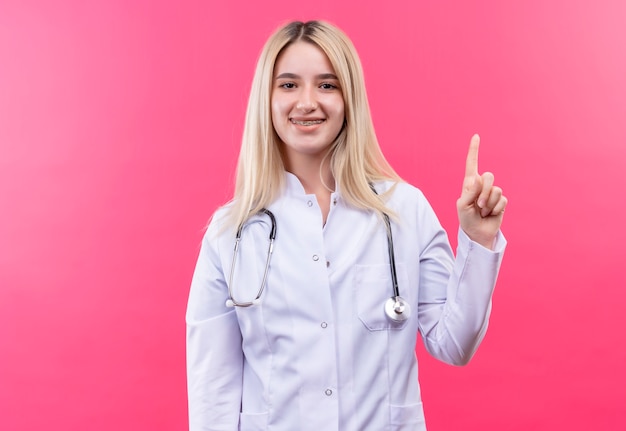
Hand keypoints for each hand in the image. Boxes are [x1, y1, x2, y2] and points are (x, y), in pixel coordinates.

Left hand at [456, 134, 506, 248]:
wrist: (477, 233)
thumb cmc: (466, 219)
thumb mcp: (463, 206)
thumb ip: (469, 192)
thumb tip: (477, 179)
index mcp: (470, 183)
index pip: (472, 164)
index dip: (474, 150)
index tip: (476, 136)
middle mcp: (482, 185)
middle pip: (489, 176)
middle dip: (484, 191)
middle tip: (478, 205)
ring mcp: (492, 193)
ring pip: (496, 189)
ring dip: (488, 203)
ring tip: (483, 211)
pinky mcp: (501, 201)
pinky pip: (502, 200)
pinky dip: (495, 209)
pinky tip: (491, 214)